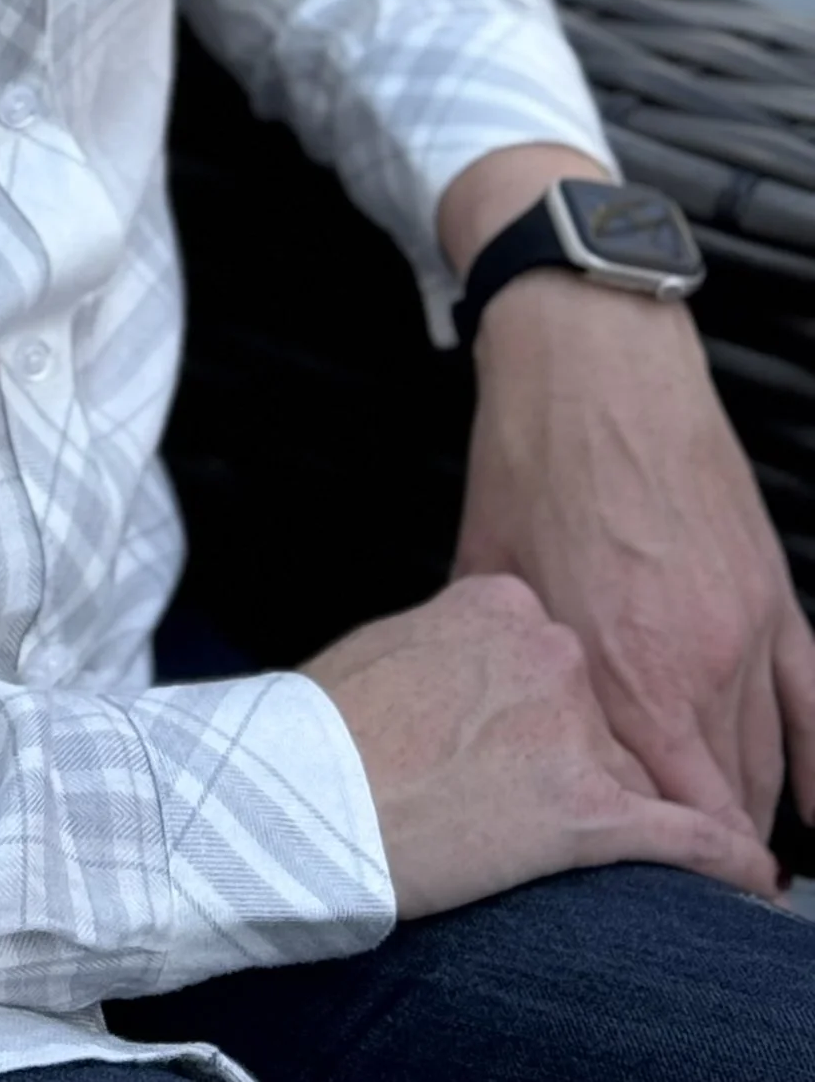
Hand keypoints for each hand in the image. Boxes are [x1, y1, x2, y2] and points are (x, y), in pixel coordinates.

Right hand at [304, 572, 777, 916]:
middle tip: (520, 800)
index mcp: (500, 603)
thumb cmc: (318, 729)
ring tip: (595, 842)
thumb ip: (450, 646)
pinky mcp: (586, 808)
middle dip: (580, 763)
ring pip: (632, 776)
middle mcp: (550, 652)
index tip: (515, 743)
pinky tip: (752, 878)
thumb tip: (464, 672)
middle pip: (605, 716)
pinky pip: (683, 834)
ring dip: (625, 814)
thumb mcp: (386, 648)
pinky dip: (724, 859)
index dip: (540, 713)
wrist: (298, 794)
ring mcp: (572, 728)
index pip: (560, 660)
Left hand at [455, 260, 814, 846]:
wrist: (593, 364)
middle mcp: (695, 665)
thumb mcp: (490, 574)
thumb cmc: (530, 459)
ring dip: (751, 812)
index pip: (663, 815)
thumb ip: (508, 661)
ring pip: (769, 764)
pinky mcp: (776, 596)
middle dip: (701, 850)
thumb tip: (485, 714)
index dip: (662, 868)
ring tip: (729, 858)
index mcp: (619, 670)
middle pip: (720, 800)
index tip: (652, 898)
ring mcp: (746, 632)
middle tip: (682, 885)